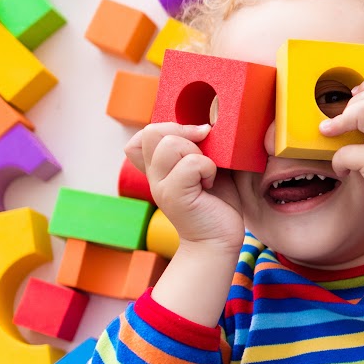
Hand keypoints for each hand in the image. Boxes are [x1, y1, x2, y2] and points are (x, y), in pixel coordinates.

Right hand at [125, 123, 243, 252]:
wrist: (218, 240)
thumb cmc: (218, 204)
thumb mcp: (209, 168)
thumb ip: (202, 148)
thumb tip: (208, 123)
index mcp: (160, 167)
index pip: (144, 134)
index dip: (169, 127)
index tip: (196, 138)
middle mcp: (155, 175)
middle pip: (153, 131)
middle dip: (184, 133)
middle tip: (205, 153)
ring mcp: (161, 185)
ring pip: (170, 144)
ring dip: (198, 153)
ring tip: (207, 173)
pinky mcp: (174, 196)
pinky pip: (191, 163)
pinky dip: (208, 169)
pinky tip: (210, 184)